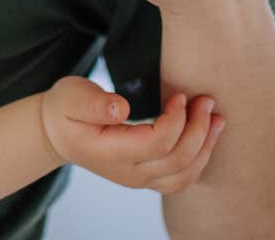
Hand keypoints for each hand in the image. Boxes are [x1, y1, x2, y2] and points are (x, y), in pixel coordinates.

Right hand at [40, 76, 223, 193]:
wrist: (58, 134)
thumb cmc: (66, 109)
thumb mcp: (71, 96)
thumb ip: (94, 103)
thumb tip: (122, 108)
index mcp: (111, 152)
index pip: (157, 143)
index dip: (176, 119)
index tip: (180, 95)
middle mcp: (128, 173)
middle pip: (178, 160)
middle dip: (199, 129)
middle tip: (207, 100)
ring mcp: (139, 179)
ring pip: (185, 176)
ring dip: (206, 148)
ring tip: (217, 119)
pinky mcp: (147, 177)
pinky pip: (182, 179)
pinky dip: (200, 160)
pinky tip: (206, 137)